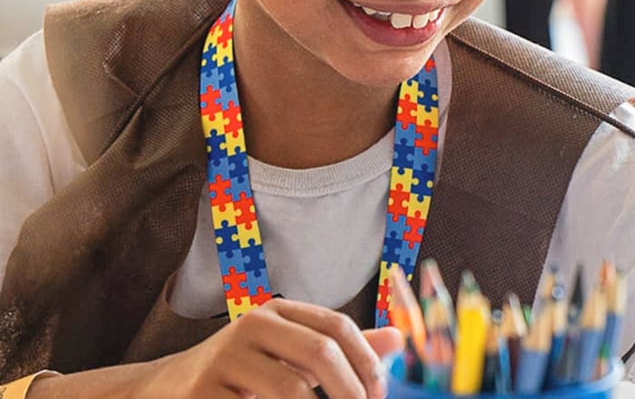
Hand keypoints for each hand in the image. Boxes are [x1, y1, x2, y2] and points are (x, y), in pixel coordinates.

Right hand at [139, 298, 403, 398]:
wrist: (166, 391)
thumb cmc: (243, 374)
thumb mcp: (289, 354)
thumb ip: (341, 349)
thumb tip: (399, 339)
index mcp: (276, 311)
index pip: (335, 326)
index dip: (366, 359)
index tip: (381, 394)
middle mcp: (252, 326)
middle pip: (319, 352)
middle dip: (351, 389)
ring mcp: (225, 360)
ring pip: (290, 390)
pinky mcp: (205, 394)